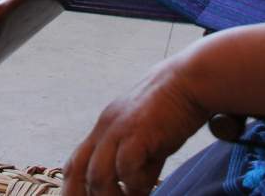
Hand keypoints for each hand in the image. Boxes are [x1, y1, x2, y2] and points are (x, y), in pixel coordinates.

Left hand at [63, 60, 206, 195]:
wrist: (190, 79)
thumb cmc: (173, 109)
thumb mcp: (148, 137)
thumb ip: (138, 161)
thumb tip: (134, 188)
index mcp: (104, 129)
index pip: (75, 163)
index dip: (75, 188)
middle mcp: (105, 128)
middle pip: (76, 170)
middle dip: (82, 195)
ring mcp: (119, 128)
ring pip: (97, 175)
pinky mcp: (138, 131)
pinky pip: (126, 167)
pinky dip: (134, 183)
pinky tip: (147, 184)